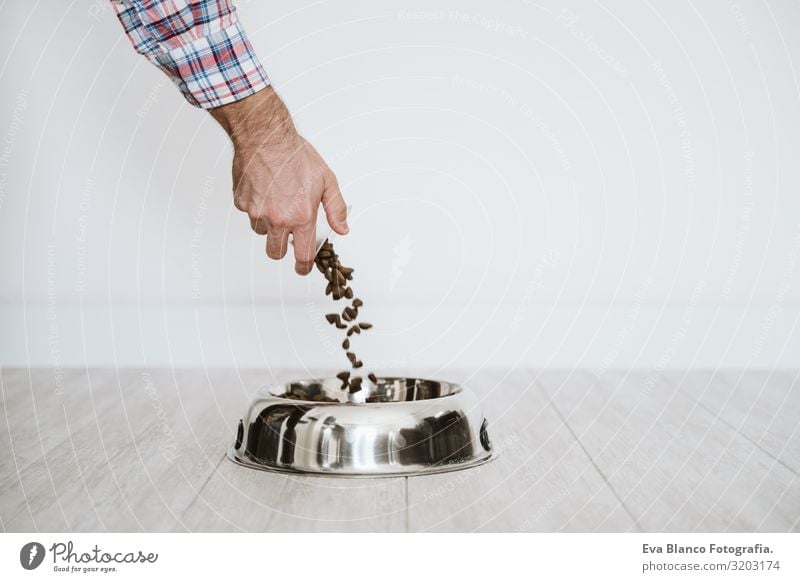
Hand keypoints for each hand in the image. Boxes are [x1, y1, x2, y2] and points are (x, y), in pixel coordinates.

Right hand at [210, 87, 348, 274]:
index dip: (303, 267)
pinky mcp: (241, 202)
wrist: (265, 136)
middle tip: (287, 236)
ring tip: (277, 199)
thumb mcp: (327, 180)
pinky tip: (264, 189)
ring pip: (261, 231)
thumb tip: (343, 229)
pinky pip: (248, 213)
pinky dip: (256, 206)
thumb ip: (336, 209)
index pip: (302, 255)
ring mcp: (257, 212)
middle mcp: (277, 219)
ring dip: (269, 224)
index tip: (303, 268)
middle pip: (275, 253)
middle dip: (282, 249)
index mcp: (301, 217)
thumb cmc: (295, 155)